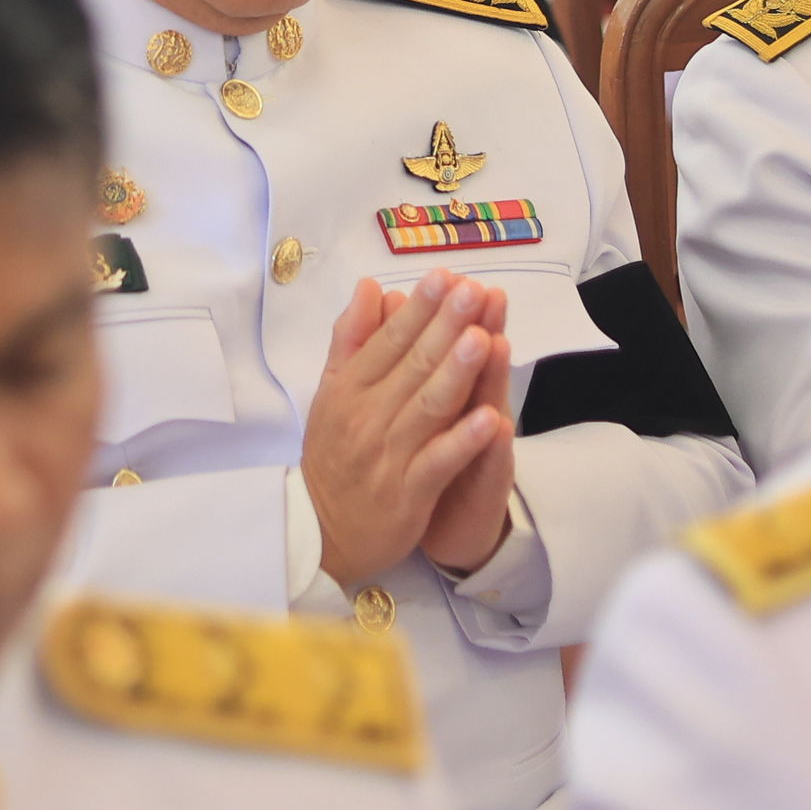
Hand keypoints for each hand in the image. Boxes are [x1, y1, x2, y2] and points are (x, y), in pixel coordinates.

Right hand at [299, 270, 510, 593]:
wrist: (319, 533)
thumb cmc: (333, 457)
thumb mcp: (329, 393)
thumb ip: (350, 340)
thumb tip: (369, 288)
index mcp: (349, 390)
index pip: (387, 341)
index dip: (418, 309)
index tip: (445, 276)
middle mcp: (366, 418)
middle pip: (412, 367)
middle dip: (444, 327)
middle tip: (473, 292)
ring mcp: (387, 457)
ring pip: (427, 409)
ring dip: (456, 374)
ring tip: (484, 339)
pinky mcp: (407, 495)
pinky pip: (438, 463)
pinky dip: (463, 442)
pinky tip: (491, 420)